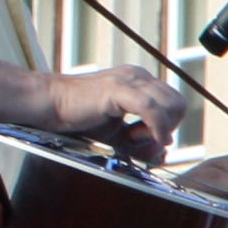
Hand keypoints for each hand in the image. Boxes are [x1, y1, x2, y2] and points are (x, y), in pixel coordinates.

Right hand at [40, 61, 187, 159]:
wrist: (49, 105)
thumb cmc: (79, 118)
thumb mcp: (118, 134)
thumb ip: (142, 142)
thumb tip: (164, 151)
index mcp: (139, 81)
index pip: (174, 103)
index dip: (167, 126)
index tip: (146, 139)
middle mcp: (138, 76)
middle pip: (178, 104)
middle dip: (167, 127)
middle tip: (140, 137)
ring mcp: (130, 79)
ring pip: (171, 105)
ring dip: (158, 127)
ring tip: (132, 135)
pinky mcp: (118, 89)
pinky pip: (152, 109)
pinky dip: (156, 127)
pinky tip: (145, 137)